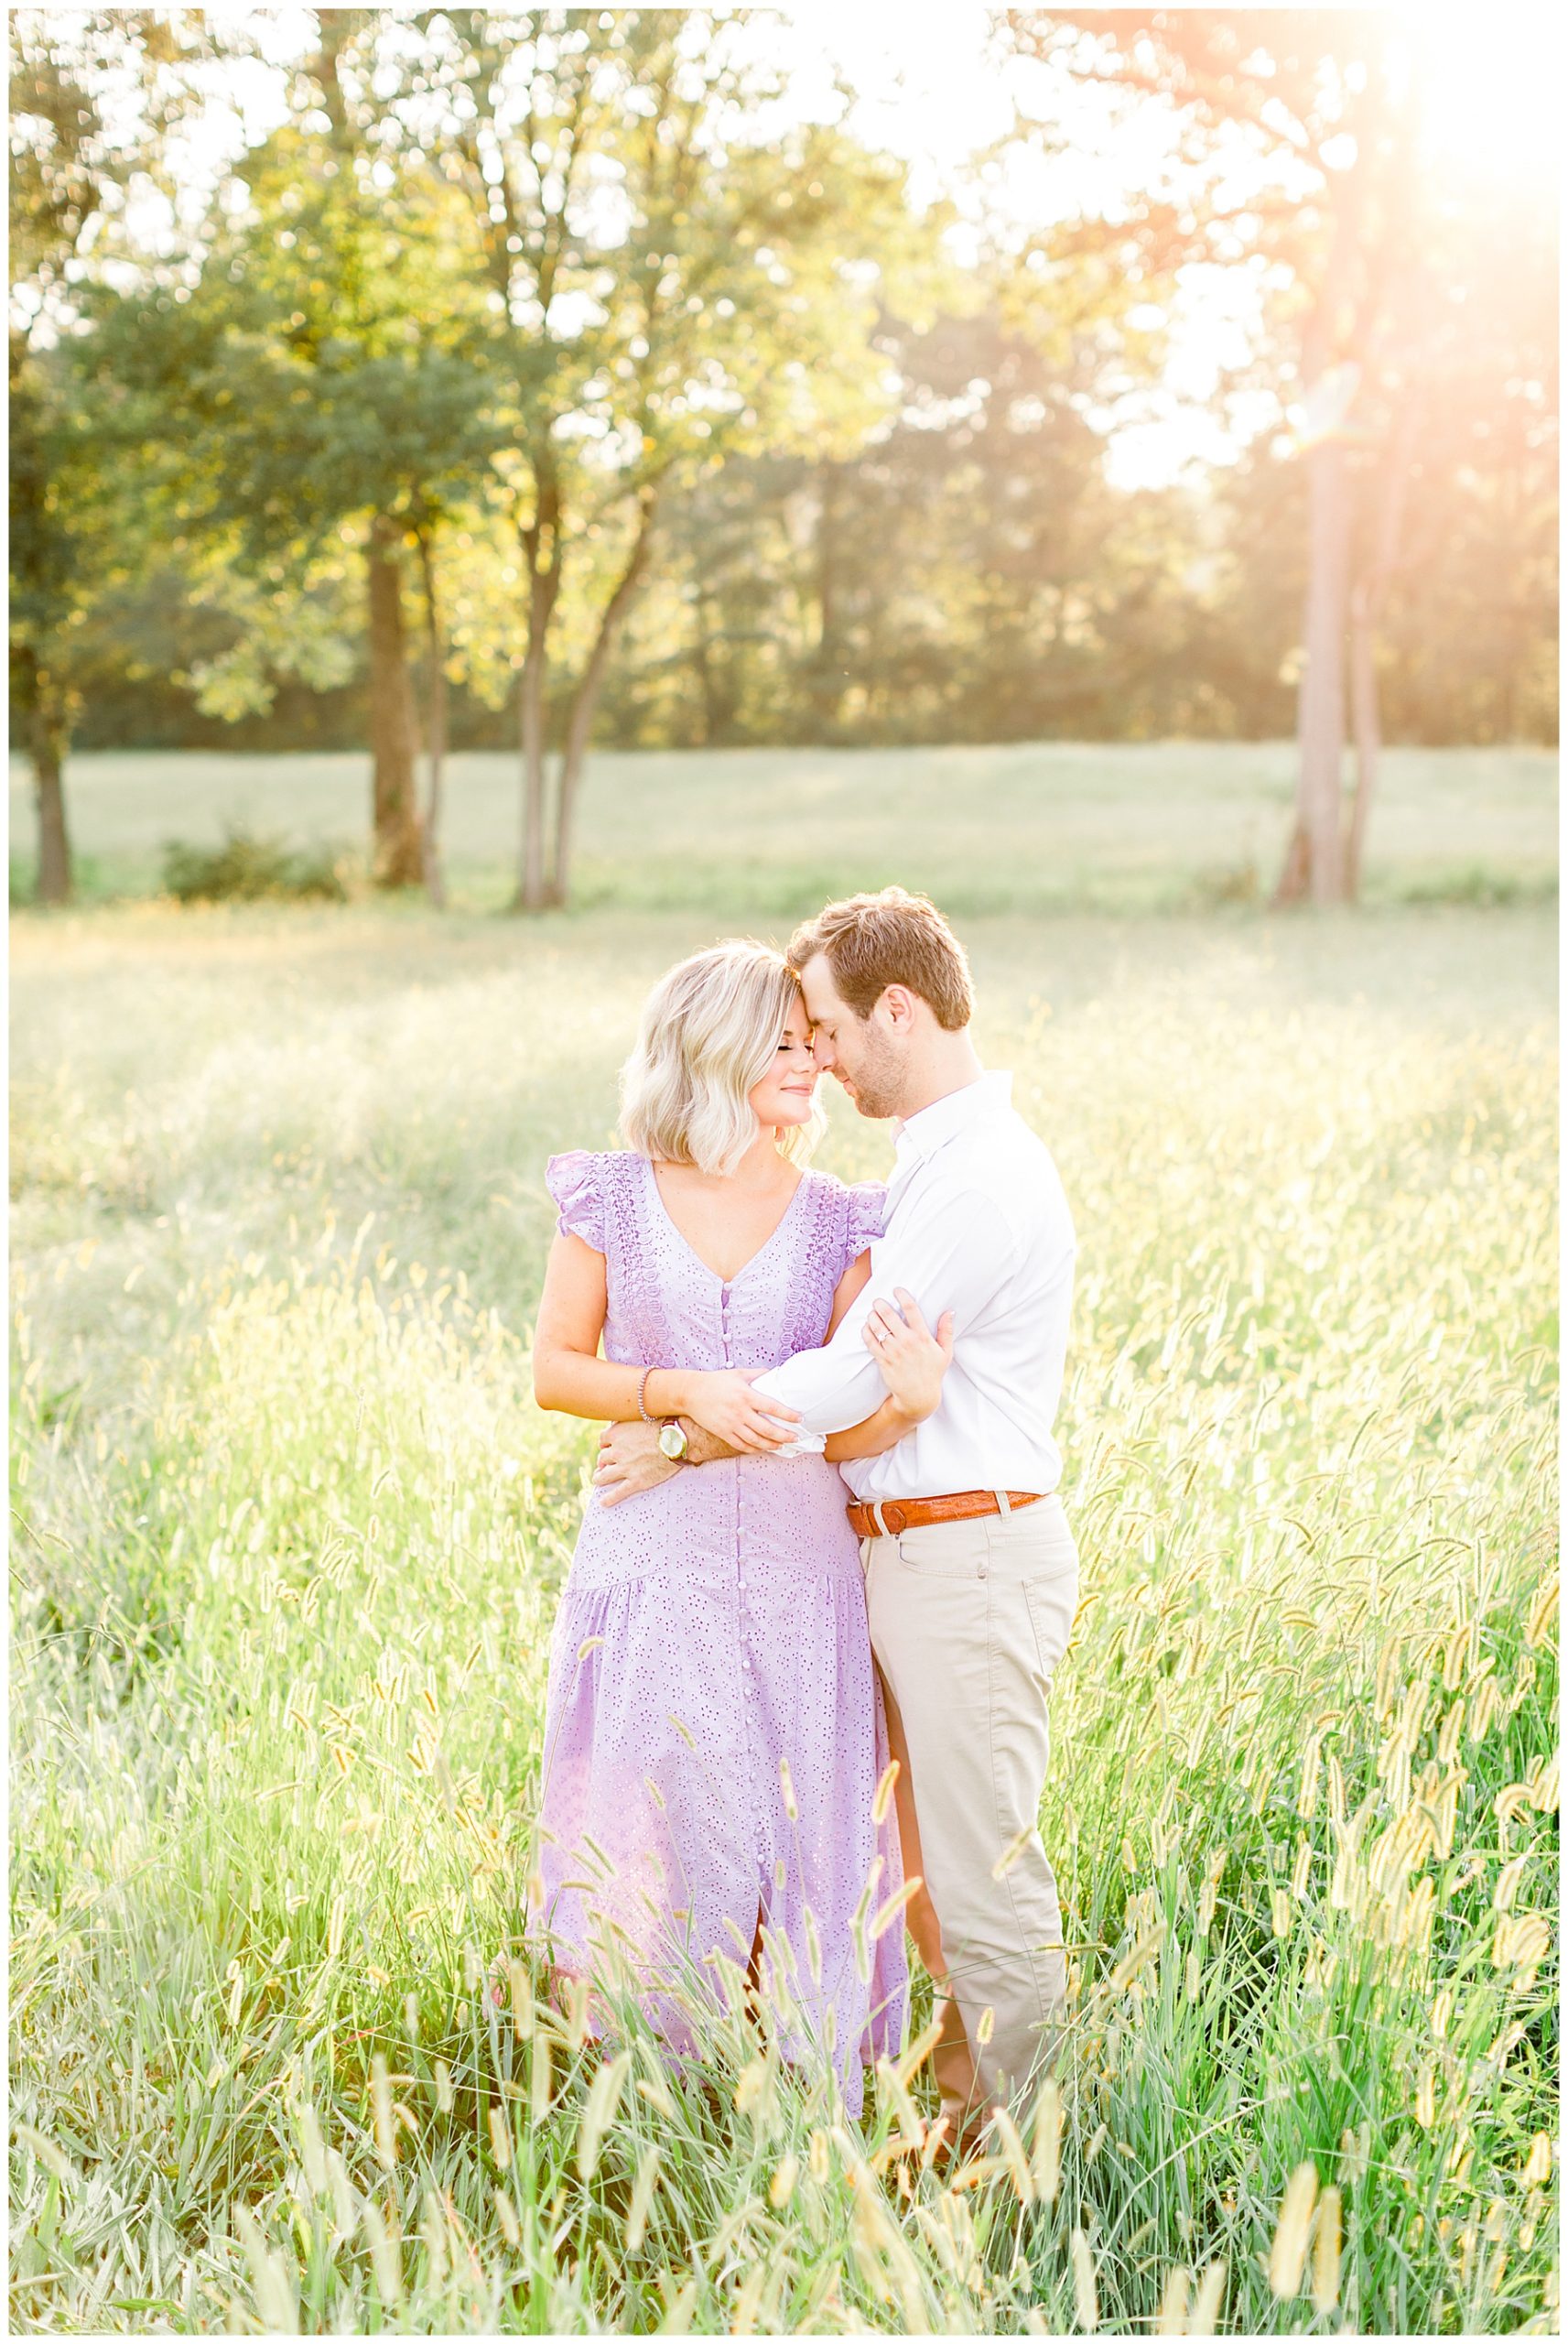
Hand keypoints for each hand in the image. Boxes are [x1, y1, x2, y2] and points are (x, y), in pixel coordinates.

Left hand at [594, 1419, 680, 1506]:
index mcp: (617, 1433)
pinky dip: (609, 1498)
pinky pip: (618, 1492)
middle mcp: (617, 1451)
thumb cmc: (663, 1425)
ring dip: (599, 1478)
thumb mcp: (641, 1416)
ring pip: (603, 1476)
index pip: (603, 1440)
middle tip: (604, 1464)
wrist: (677, 1440)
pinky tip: (603, 1502)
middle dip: (603, 1461)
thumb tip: (619, 1422)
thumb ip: (628, 1421)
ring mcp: (625, 1467)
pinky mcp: (636, 1481)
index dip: (605, 1444)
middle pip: (602, 1458)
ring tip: (598, 1479)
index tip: (608, 1446)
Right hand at [675, 1368, 801, 1454]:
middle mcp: (740, 1412)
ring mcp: (731, 1424)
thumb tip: (775, 1374)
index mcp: (746, 1395)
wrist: (691, 1393)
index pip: (772, 1407)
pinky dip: (754, 1449)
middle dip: (784, 1435)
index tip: (799, 1418)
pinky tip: (762, 1448)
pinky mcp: (723, 1433)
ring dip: (771, 1445)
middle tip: (795, 1437)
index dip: (787, 1414)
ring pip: (756, 1440)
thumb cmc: (716, 1381)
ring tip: (782, 1445)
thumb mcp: (738, 1373)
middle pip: (766, 1429)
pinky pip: (741, 1445)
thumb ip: (758, 1374)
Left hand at [863, 1288, 954, 1421]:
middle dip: (881, 1305)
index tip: (897, 1290)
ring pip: (878, 1327)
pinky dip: (866, 1332)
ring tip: (872, 1313)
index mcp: (923, 1337)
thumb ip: (946, 1331)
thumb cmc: (933, 1373)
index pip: (911, 1310)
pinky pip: (870, 1342)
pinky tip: (867, 1327)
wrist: (919, 1397)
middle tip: (878, 1301)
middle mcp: (907, 1342)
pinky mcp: (883, 1361)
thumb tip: (949, 1312)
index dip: (902, 1296)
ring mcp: (894, 1351)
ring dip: (872, 1316)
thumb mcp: (946, 1353)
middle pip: (889, 1316)